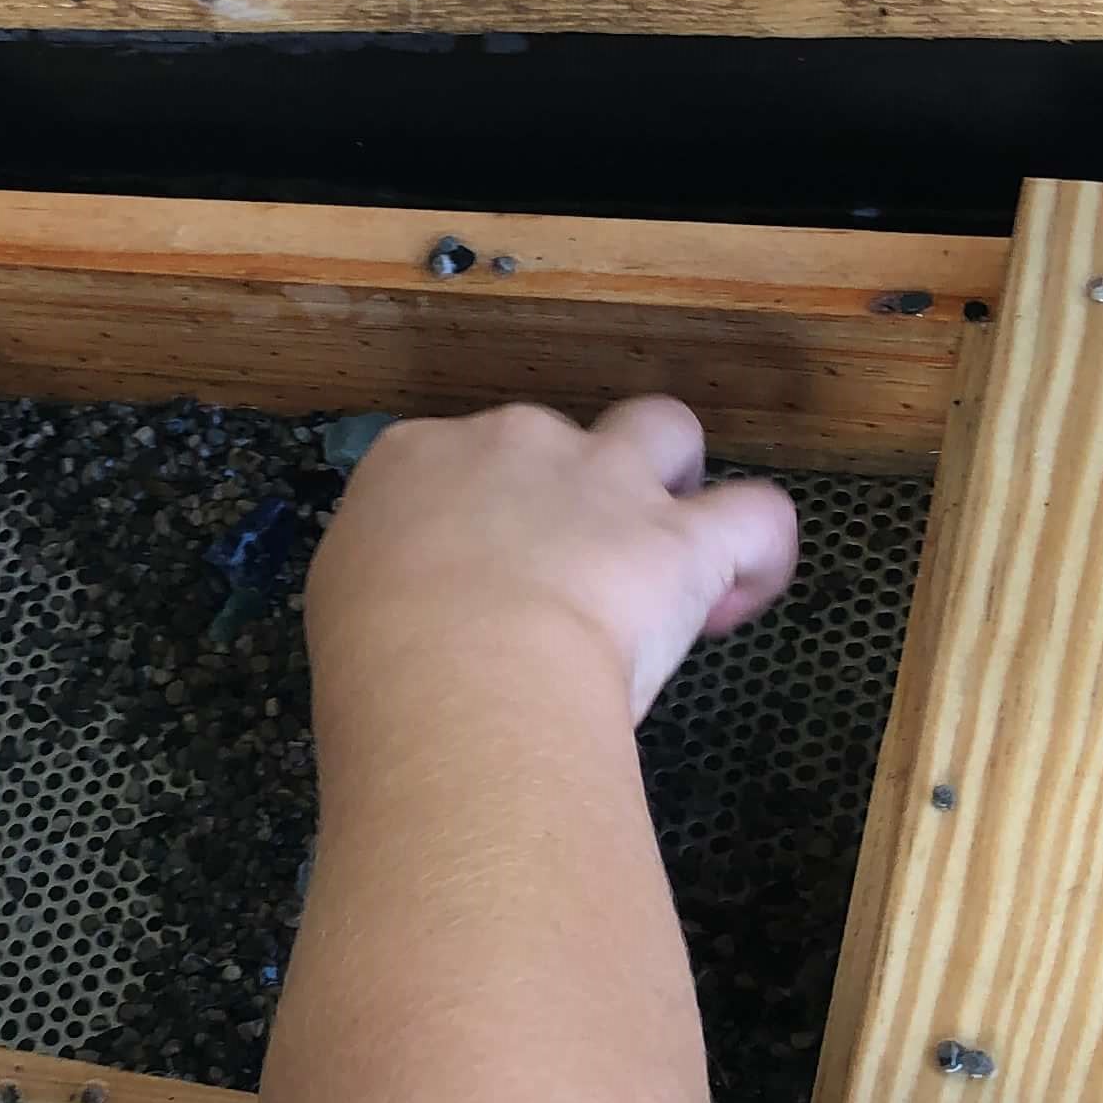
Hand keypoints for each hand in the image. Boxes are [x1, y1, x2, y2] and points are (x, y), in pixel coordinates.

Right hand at [307, 399, 797, 726]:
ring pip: (663, 429)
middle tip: (558, 578)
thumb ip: (381, 590)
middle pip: (554, 441)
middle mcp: (512, 446)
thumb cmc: (377, 661)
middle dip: (566, 495)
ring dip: (673, 474)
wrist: (454, 673)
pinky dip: (761, 554)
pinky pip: (757, 515)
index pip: (448, 459)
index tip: (473, 584)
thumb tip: (404, 618)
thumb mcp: (341, 609)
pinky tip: (739, 598)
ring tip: (670, 540)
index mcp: (414, 462)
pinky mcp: (681, 536)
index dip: (471, 519)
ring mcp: (603, 480)